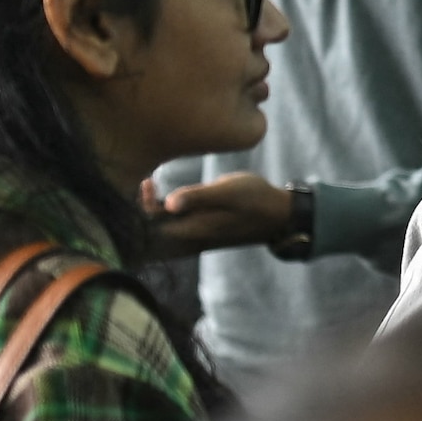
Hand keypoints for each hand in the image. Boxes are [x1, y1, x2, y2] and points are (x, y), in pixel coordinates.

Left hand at [143, 172, 304, 257]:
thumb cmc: (254, 198)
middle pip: (153, 231)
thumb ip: (198, 197)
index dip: (144, 204)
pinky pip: (173, 230)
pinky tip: (169, 201)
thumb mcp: (228, 192)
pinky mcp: (202, 233)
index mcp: (192, 229)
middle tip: (148, 184)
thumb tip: (167, 203)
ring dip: (152, 215)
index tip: (149, 182)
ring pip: (162, 232)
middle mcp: (189, 239)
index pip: (153, 224)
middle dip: (143, 210)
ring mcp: (195, 238)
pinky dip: (164, 218)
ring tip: (154, 190)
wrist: (278, 215)